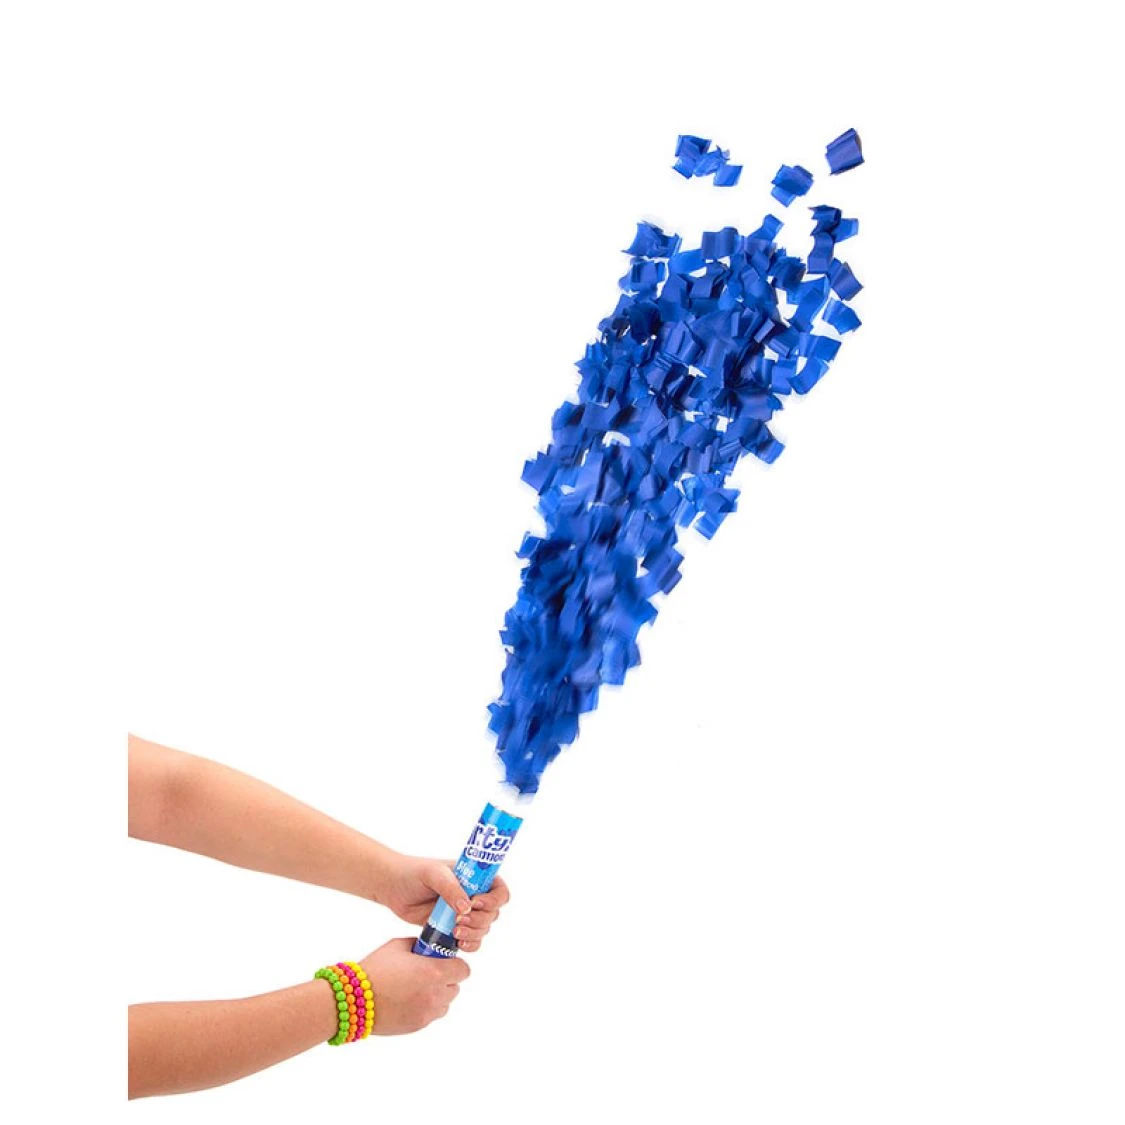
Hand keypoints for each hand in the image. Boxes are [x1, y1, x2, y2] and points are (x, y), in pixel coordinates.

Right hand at [360, 938, 469, 1034]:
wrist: (354, 1000)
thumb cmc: (376, 969)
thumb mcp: (398, 946)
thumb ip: (418, 945)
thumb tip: (427, 947)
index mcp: (434, 972)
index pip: (463, 970)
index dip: (455, 965)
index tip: (444, 962)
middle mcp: (435, 995)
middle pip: (455, 988)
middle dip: (445, 980)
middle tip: (428, 974)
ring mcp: (427, 1013)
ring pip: (445, 1004)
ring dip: (437, 996)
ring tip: (417, 989)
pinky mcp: (417, 1026)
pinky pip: (431, 1016)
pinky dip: (425, 1008)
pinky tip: (408, 1000)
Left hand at [377, 854, 508, 952]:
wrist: (393, 887)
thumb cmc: (414, 872)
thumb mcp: (434, 874)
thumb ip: (451, 888)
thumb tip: (467, 908)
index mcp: (475, 877)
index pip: (499, 890)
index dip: (493, 900)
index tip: (476, 903)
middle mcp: (474, 895)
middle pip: (493, 914)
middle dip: (479, 920)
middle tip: (459, 920)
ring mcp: (464, 914)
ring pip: (483, 929)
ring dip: (474, 934)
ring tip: (455, 932)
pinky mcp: (452, 928)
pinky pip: (471, 941)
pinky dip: (470, 945)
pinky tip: (458, 944)